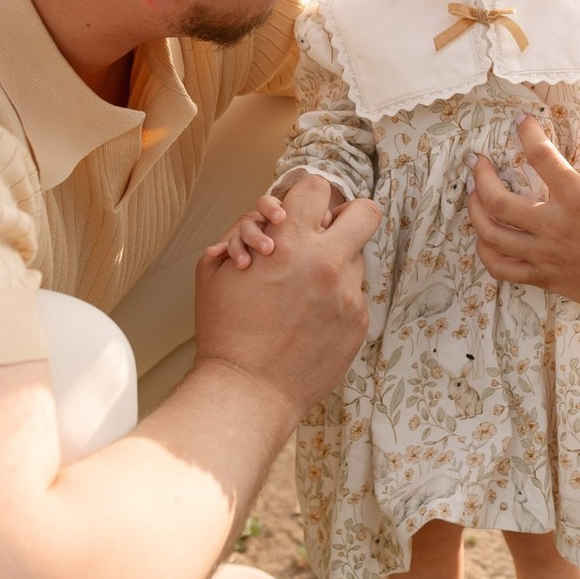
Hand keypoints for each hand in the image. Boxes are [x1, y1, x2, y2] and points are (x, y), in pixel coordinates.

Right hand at [194, 174, 379, 408]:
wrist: (247, 390)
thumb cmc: (226, 330)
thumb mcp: (214, 271)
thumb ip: (243, 234)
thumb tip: (273, 221)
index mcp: (287, 242)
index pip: (317, 188)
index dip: (308, 198)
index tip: (301, 216)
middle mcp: (325, 262)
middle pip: (365, 213)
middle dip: (348, 217)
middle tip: (328, 235)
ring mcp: (348, 293)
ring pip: (357, 259)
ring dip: (337, 266)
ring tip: (307, 292)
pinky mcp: (359, 321)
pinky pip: (356, 295)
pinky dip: (337, 300)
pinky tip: (313, 320)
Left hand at [468, 114, 579, 317]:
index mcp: (578, 201)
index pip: (541, 157)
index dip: (527, 132)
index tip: (521, 120)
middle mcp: (554, 227)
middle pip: (498, 199)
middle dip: (480, 175)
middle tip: (476, 161)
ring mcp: (544, 255)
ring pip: (491, 233)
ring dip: (475, 210)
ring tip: (471, 193)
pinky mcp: (541, 276)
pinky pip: (499, 267)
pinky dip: (484, 251)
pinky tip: (484, 236)